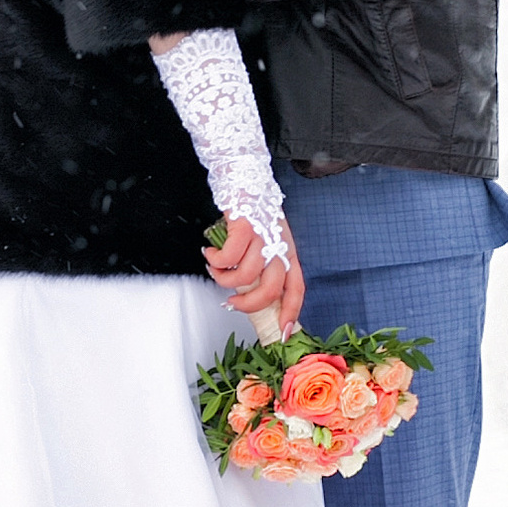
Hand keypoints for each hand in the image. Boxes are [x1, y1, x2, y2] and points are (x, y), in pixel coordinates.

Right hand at [205, 217, 303, 336]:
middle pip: (271, 289)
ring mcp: (263, 236)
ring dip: (224, 279)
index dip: (291, 312)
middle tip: (232, 303)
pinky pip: (228, 256)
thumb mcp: (267, 238)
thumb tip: (249, 291)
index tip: (284, 331)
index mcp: (287, 251)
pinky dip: (215, 259)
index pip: (296, 287)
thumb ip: (263, 262)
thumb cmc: (253, 208)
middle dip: (248, 305)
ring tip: (215, 268)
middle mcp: (278, 245)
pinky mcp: (245, 226)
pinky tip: (210, 252)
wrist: (245, 175)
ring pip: (245, 276)